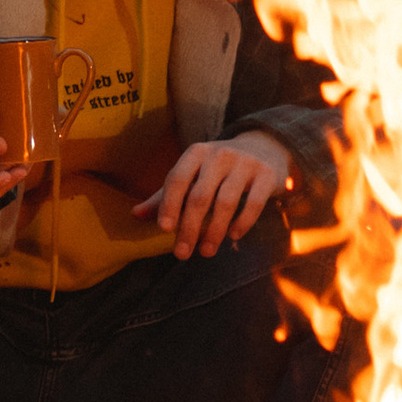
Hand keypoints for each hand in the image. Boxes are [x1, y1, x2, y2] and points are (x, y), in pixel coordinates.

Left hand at [145, 133, 291, 260]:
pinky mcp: (266, 174)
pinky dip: (243, 222)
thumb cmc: (218, 168)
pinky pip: (253, 202)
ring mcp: (244, 163)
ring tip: (206, 252)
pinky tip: (233, 236)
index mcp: (196, 153)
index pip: (178, 179)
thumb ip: (166, 195)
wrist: (264, 148)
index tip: (165, 229)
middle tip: (181, 254)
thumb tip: (135, 215)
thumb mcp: (193, 174)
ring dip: (214, 231)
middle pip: (200, 195)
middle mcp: (219, 154)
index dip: (169, 204)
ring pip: (226, 202)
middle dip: (189, 227)